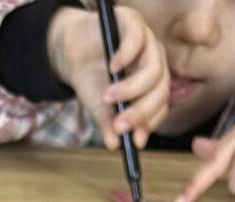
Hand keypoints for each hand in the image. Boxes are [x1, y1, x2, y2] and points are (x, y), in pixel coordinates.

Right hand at [47, 3, 169, 152]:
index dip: (149, 123)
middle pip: (161, 89)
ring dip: (131, 89)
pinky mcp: (133, 23)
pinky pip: (138, 40)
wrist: (73, 51)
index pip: (161, 105)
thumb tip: (114, 145)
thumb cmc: (91, 79)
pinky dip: (126, 56)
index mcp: (152, 84)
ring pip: (154, 69)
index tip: (134, 141)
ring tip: (107, 97)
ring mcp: (147, 42)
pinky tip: (112, 67)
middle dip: (140, 111)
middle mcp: (155, 62)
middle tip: (119, 125)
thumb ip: (108, 124)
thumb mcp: (99, 107)